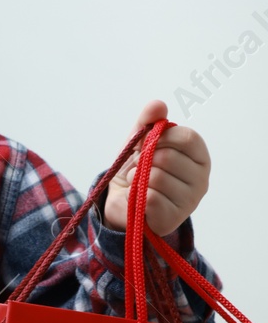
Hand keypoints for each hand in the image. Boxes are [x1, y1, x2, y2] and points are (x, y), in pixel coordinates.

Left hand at [101, 99, 208, 237]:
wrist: (122, 200)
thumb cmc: (137, 168)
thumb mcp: (139, 141)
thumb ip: (148, 122)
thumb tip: (158, 104)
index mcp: (198, 157)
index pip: (187, 138)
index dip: (161, 137)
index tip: (149, 143)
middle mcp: (202, 180)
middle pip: (169, 157)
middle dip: (145, 159)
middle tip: (142, 167)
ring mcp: (190, 201)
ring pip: (157, 177)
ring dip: (138, 178)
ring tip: (139, 182)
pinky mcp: (173, 218)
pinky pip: (150, 198)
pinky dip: (137, 195)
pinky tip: (139, 198)